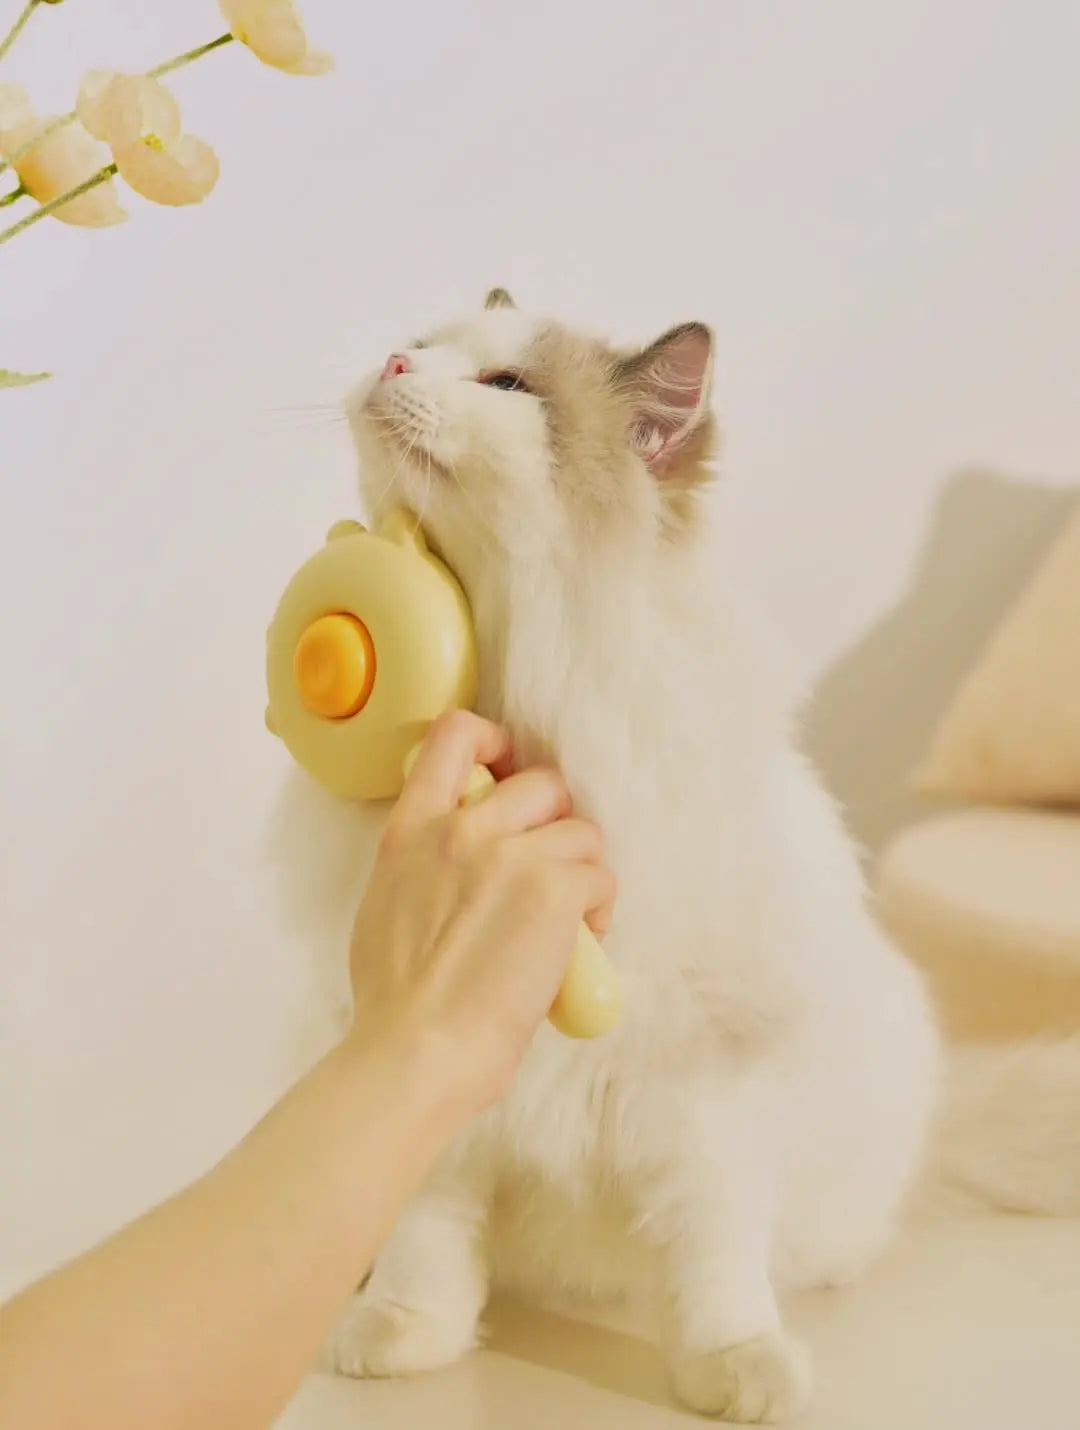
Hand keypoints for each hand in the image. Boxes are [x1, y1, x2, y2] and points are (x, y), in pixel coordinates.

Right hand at [347, 712, 614, 1111]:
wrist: (419, 1049)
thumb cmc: (395, 1000)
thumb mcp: (383, 904)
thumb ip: (420, 862)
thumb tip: (451, 859)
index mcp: (412, 830)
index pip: (454, 735)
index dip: (495, 740)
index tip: (508, 771)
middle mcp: (462, 828)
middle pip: (541, 781)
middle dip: (557, 821)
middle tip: (552, 866)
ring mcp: (512, 855)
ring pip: (582, 830)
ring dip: (583, 870)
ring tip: (572, 917)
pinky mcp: (555, 890)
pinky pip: (601, 875)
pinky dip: (600, 907)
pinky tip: (582, 942)